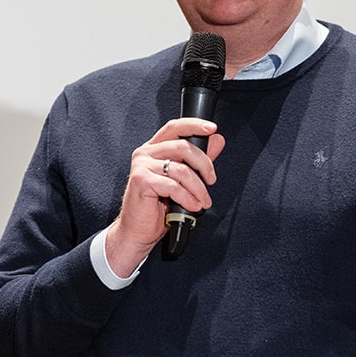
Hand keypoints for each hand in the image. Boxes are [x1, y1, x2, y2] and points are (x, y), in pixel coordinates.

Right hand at [103, 117, 224, 277]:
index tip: (213, 129)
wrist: (138, 231)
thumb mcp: (183, 180)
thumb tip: (217, 140)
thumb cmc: (157, 207)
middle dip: (204, 165)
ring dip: (198, 188)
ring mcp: (141, 166)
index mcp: (154, 149)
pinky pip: (173, 186)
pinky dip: (187, 197)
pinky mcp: (141, 181)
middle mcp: (145, 153)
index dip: (195, 125)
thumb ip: (198, 160)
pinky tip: (192, 205)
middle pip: (183, 147)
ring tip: (202, 201)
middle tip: (211, 181)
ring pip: (181, 169)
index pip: (175, 127)